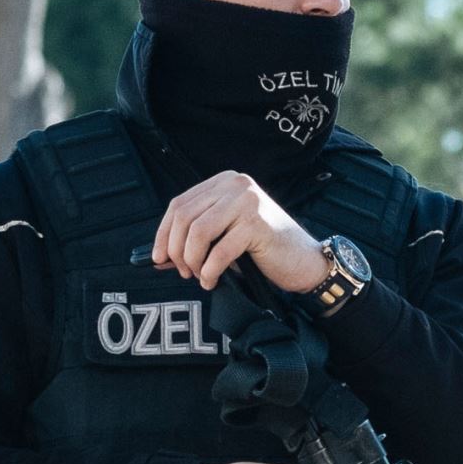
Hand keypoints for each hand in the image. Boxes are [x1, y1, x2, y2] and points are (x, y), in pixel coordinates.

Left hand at [148, 171, 332, 293]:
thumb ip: (193, 241)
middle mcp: (236, 185)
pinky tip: (212, 280)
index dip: (163, 233)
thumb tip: (157, 258)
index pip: (179, 204)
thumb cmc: (263, 250)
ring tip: (199, 275)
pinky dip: (210, 271)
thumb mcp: (223, 238)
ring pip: (198, 232)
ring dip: (192, 260)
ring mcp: (248, 201)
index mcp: (225, 182)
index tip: (159, 258)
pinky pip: (219, 250)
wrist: (305, 261)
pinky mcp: (257, 223)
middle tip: (184, 272)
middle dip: (176, 250)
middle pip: (185, 217)